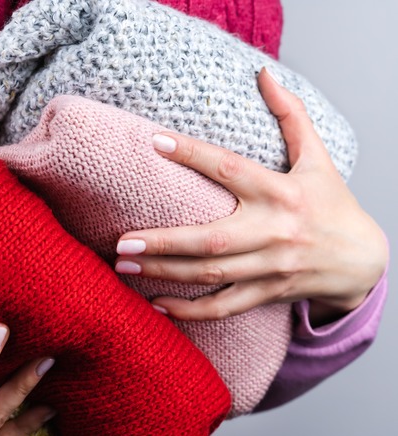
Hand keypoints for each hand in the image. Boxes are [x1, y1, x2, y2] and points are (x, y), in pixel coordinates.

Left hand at [115, 68, 387, 325]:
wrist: (363, 262)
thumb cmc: (333, 204)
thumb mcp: (318, 158)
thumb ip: (291, 117)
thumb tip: (265, 74)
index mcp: (282, 192)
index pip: (230, 168)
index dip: (193, 154)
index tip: (154, 141)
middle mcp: (274, 231)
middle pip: (212, 239)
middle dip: (163, 242)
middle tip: (121, 240)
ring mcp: (270, 267)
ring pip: (211, 275)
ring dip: (164, 273)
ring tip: (122, 266)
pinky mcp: (267, 293)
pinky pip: (224, 307)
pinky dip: (190, 311)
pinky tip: (154, 303)